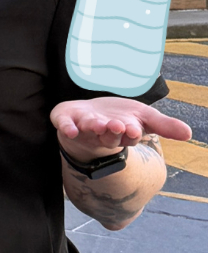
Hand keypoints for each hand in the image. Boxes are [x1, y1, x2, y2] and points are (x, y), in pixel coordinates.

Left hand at [51, 96, 192, 160]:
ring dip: (93, 128)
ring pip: (89, 130)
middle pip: (109, 135)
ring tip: (97, 125)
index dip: (131, 133)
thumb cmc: (118, 118)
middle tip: (118, 126)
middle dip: (113, 131)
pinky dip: (66, 128)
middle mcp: (103, 134)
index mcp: (122, 134)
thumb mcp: (143, 117)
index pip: (128, 136)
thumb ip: (163, 125)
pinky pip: (63, 125)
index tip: (134, 129)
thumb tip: (189, 133)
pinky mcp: (66, 120)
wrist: (88, 116)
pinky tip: (69, 130)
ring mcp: (83, 127)